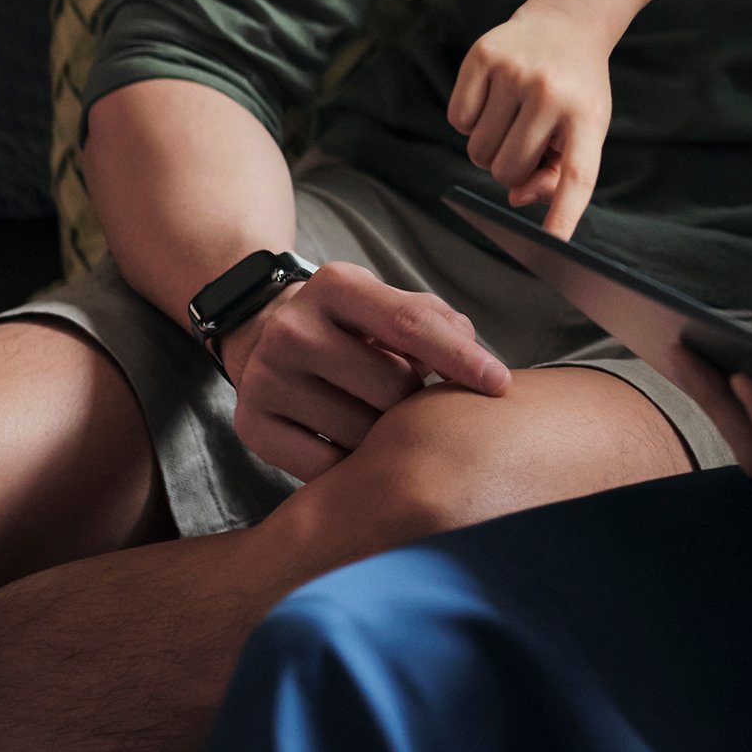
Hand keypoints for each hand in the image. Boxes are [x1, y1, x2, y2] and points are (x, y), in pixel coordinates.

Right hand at [217, 261, 510, 480]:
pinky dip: (351, 464)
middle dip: (414, 399)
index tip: (500, 384)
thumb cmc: (351, 327)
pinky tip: (351, 445)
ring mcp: (265, 377)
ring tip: (375, 417)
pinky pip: (323, 466)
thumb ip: (436, 321)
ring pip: (360, 430)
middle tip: (405, 396)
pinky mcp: (250, 425)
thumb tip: (470, 348)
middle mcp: (293, 328)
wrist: (265, 337)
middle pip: (390, 384)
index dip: (459, 358)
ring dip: (385, 435)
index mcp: (336, 286)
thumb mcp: (388, 305)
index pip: (410, 323)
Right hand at [447, 0, 617, 235]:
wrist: (568, 19)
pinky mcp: (483, 56)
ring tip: (513, 118)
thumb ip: (556, 173)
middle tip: (527, 140)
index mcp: (586, 116)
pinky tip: (493, 99)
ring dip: (488, 146)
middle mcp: (551, 93)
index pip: (576, 175)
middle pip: (505, 171)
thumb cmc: (575, 89)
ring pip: (477, 151)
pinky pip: (457, 122)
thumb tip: (515, 196)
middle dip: (510, 167)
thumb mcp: (584, 127)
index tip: (553, 247)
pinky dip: (469, 121)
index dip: (562, 213)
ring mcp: (515, 72)